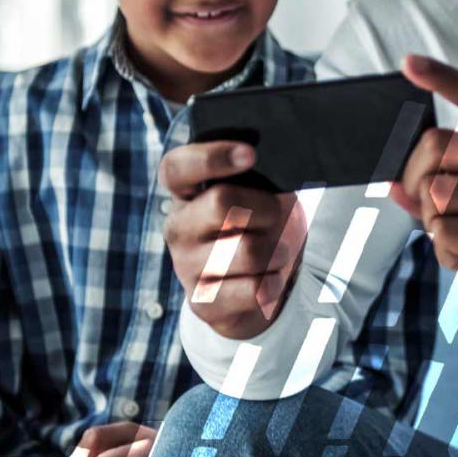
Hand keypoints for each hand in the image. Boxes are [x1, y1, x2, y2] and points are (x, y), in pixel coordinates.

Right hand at [159, 141, 308, 338]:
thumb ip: (254, 180)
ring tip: (279, 252)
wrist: (252, 290)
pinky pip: (254, 289)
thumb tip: (279, 180)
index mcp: (183, 194)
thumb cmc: (256, 230)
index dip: (209, 157)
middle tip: (281, 215)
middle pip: (221, 202)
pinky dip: (275, 282)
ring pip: (248, 250)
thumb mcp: (252, 196)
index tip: (250, 154)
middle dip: (266, 207)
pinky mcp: (204, 302)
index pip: (176, 168)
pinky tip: (271, 279)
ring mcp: (186, 267)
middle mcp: (178, 228)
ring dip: (278, 249)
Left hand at [397, 54, 457, 354]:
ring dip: (435, 230)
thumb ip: (446, 195)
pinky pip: (445, 236)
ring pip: (433, 196)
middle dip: (415, 181)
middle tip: (431, 212)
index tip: (407, 63)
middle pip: (434, 145)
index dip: (440, 78)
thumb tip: (394, 185)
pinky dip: (450, 259)